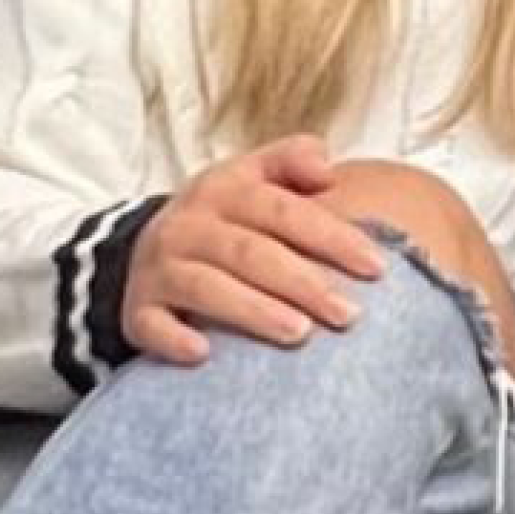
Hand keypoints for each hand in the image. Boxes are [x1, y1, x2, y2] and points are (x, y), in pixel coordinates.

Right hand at [121, 134, 387, 363]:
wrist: (151, 247)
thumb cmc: (228, 217)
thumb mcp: (256, 176)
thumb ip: (294, 160)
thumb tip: (328, 169)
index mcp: (225, 190)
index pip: (283, 210)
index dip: (331, 237)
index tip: (376, 267)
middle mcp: (189, 226)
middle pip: (250, 253)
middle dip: (303, 283)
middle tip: (349, 315)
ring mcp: (160, 269)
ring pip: (206, 288)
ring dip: (253, 311)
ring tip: (299, 334)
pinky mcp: (138, 311)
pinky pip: (151, 325)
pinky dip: (174, 339)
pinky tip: (204, 354)